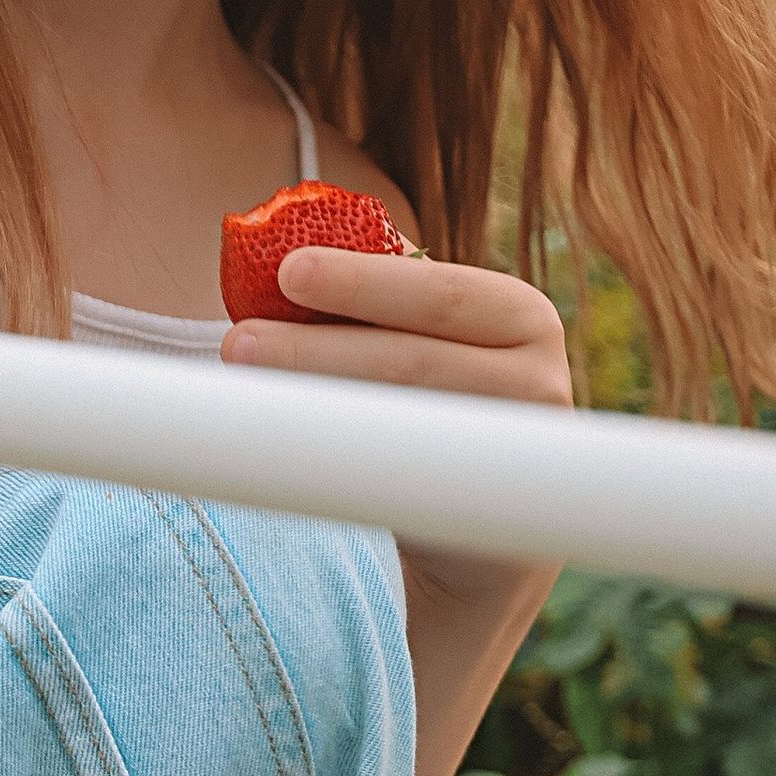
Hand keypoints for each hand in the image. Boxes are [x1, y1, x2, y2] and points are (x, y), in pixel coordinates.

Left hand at [222, 244, 569, 634]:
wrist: (490, 524)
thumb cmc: (439, 402)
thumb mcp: (431, 340)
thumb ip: (384, 296)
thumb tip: (276, 250)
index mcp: (520, 316)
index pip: (438, 292)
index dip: (362, 282)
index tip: (287, 271)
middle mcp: (536, 380)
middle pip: (413, 362)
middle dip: (317, 349)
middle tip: (239, 339)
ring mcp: (513, 454)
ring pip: (401, 425)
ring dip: (317, 405)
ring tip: (248, 388)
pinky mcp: (480, 513)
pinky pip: (395, 484)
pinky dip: (333, 462)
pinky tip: (282, 450)